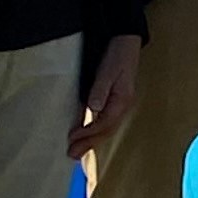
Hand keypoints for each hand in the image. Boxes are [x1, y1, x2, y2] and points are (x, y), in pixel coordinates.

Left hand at [73, 34, 142, 158]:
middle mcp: (122, 106)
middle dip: (89, 143)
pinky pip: (103, 121)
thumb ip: (100, 89)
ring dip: (91, 140)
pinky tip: (83, 134)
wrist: (125, 42)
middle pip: (106, 130)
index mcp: (122, 100)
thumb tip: (94, 108)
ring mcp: (118, 104)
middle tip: (71, 155)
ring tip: (76, 151)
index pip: (104, 123)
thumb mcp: (108, 71)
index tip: (72, 139)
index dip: (88, 132)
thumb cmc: (117, 55)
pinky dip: (93, 130)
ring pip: (105, 128)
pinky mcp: (112, 100)